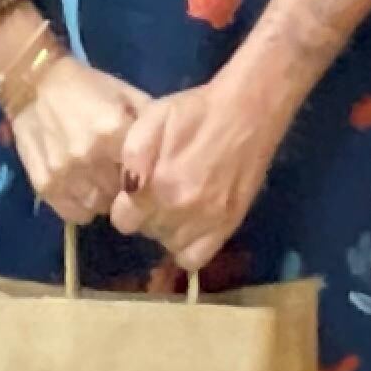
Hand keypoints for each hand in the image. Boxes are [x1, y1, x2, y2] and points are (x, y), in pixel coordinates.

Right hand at [7, 54, 148, 227]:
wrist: (34, 84)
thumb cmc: (88, 88)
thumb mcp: (127, 95)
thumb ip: (151, 124)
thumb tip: (174, 152)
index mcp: (114, 131)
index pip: (144, 173)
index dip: (146, 174)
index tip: (144, 171)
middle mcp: (89, 156)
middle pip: (122, 194)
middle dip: (125, 187)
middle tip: (120, 174)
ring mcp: (64, 173)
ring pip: (99, 207)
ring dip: (103, 198)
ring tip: (99, 179)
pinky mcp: (44, 186)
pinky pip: (74, 214)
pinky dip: (81, 206)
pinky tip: (81, 187)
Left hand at [114, 73, 294, 274]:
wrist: (247, 111)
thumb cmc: (195, 112)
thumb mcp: (151, 118)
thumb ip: (131, 157)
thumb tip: (126, 189)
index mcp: (158, 186)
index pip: (123, 221)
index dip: (125, 204)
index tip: (136, 190)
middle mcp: (181, 211)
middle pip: (146, 232)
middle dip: (146, 213)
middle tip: (158, 190)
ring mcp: (208, 222)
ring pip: (169, 245)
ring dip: (167, 229)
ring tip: (175, 205)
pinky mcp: (229, 226)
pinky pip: (196, 259)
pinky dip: (188, 247)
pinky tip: (190, 226)